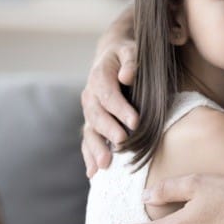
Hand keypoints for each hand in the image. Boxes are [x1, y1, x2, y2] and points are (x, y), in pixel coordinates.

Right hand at [81, 30, 138, 177]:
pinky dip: (89, 156)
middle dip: (109, 130)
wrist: (112, 56)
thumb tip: (127, 76)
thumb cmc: (126, 54)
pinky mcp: (91, 122)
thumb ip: (130, 60)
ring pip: (89, 131)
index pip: (108, 94)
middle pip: (96, 115)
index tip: (135, 122)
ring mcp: (89, 111)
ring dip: (96, 148)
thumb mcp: (130, 49)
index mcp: (99, 76)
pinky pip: (88, 140)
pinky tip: (93, 173)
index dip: (120, 109)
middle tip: (122, 143)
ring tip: (105, 165)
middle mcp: (90, 95)